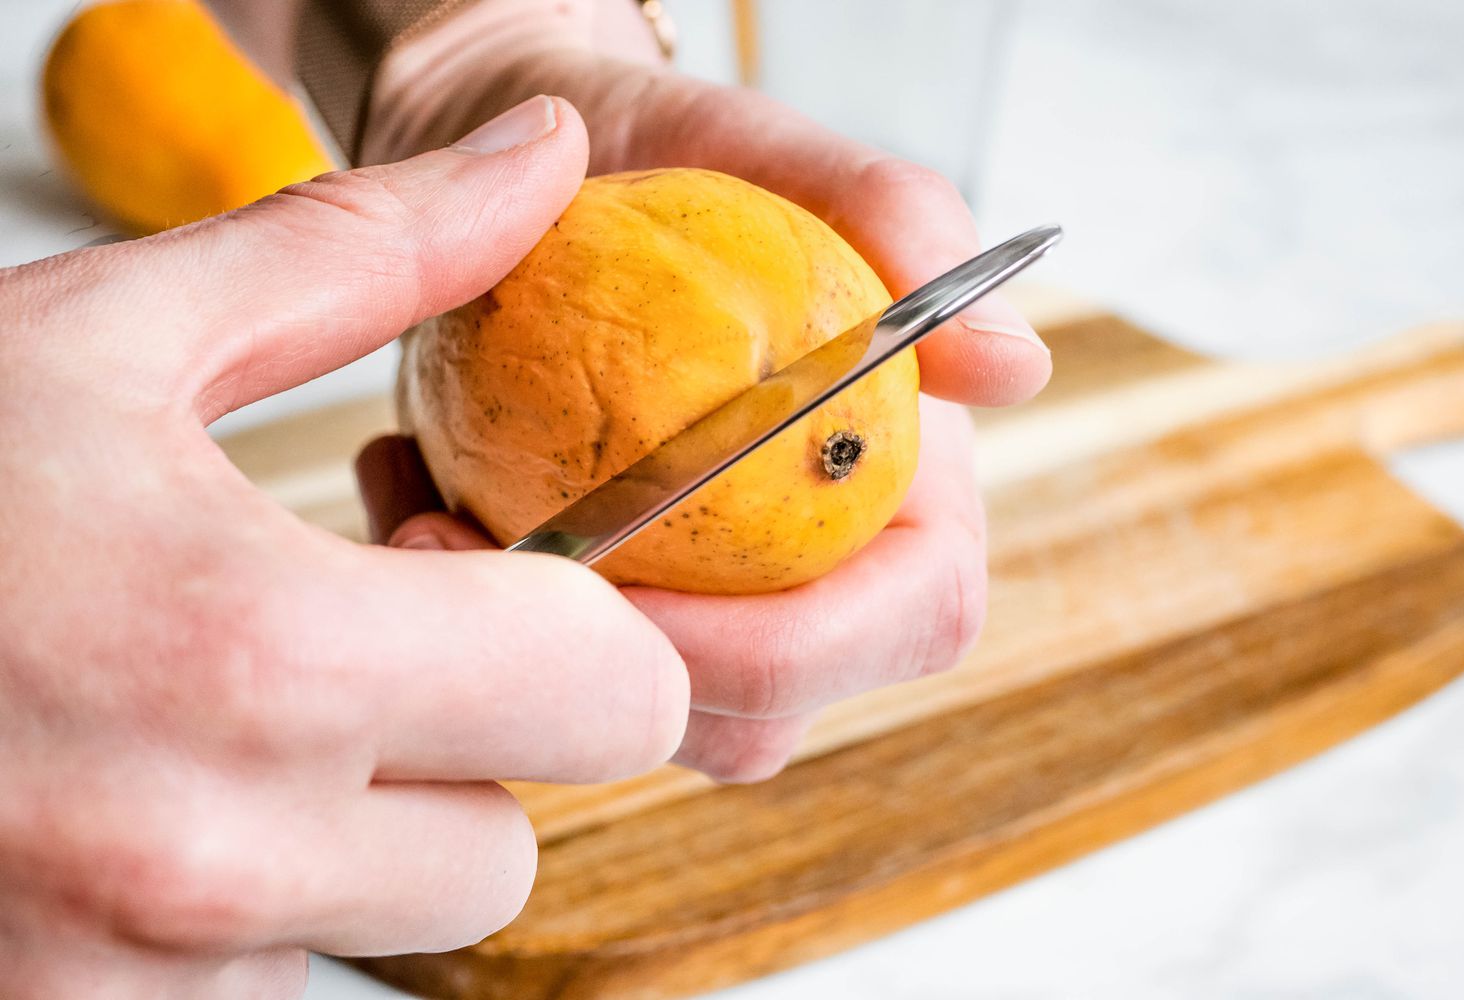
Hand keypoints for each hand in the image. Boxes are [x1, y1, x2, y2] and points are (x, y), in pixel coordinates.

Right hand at [0, 98, 688, 998]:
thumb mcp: (107, 338)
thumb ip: (362, 255)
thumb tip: (541, 157)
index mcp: (258, 659)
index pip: (617, 698)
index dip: (584, 632)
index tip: (490, 580)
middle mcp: (211, 860)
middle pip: (512, 842)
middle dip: (468, 748)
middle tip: (351, 647)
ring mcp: (130, 986)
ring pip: (389, 928)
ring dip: (354, 837)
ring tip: (214, 725)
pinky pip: (268, 983)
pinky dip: (244, 911)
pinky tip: (139, 810)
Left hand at [356, 0, 1051, 780]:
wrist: (525, 158)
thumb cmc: (655, 143)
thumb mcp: (756, 140)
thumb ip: (890, 216)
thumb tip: (1018, 364)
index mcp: (901, 487)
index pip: (906, 621)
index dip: (783, 646)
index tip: (618, 569)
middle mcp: (816, 570)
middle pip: (763, 716)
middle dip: (615, 676)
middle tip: (464, 545)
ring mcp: (709, 604)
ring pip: (644, 724)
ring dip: (519, 649)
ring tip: (420, 501)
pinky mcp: (614, 608)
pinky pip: (547, 675)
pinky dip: (462, 608)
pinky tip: (408, 485)